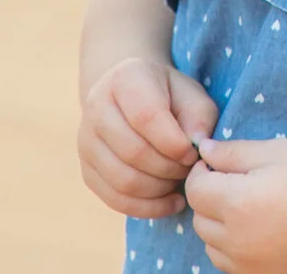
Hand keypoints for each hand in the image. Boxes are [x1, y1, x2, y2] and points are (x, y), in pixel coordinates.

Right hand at [78, 57, 218, 217]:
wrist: (130, 97)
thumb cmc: (169, 95)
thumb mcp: (192, 95)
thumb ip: (200, 117)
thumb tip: (198, 146)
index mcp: (125, 78)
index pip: (146, 117)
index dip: (174, 143)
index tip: (193, 153)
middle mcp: (97, 106)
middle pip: (133, 152)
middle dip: (169, 169)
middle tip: (189, 170)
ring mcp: (86, 140)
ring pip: (123, 180)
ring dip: (159, 190)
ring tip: (179, 183)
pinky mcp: (87, 169)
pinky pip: (115, 199)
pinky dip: (146, 208)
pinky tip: (169, 202)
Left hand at [184, 135, 286, 273]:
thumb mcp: (280, 151)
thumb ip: (234, 152)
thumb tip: (204, 152)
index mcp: (239, 202)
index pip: (195, 189)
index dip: (202, 172)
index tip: (217, 164)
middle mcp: (238, 240)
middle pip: (199, 218)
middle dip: (210, 197)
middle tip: (236, 182)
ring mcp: (249, 265)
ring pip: (211, 245)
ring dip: (219, 225)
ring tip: (249, 207)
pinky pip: (230, 264)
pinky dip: (234, 248)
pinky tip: (259, 231)